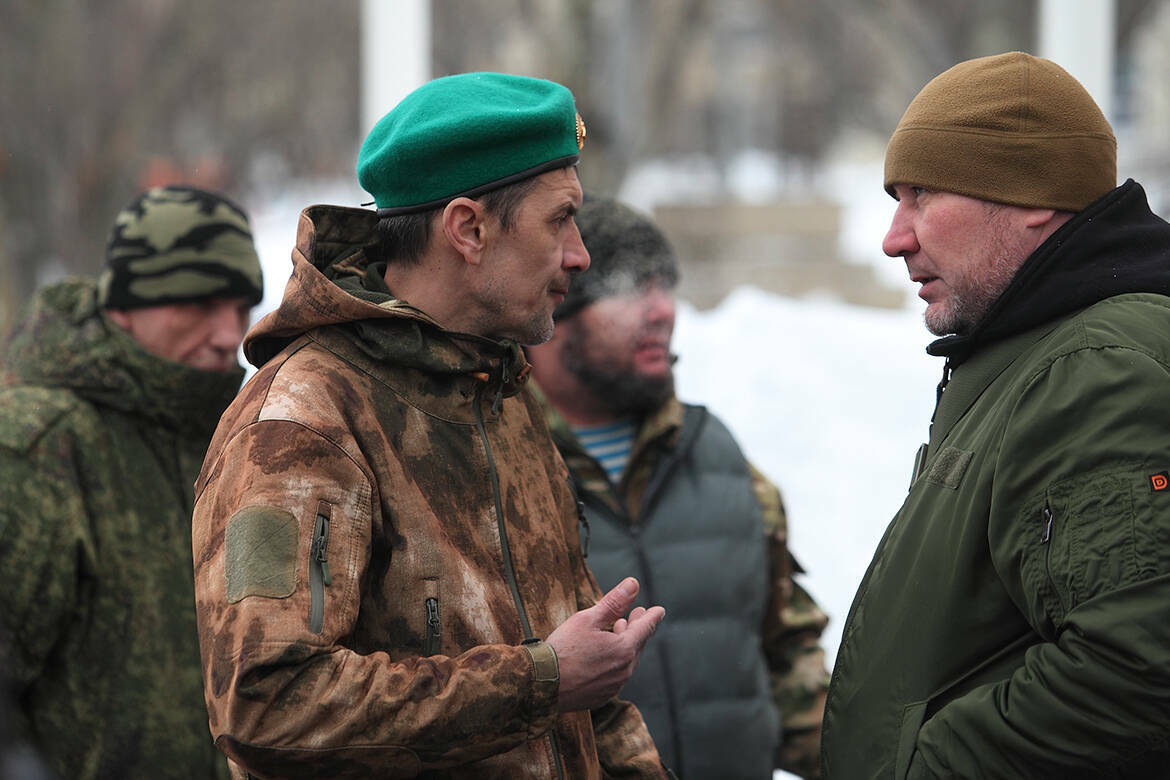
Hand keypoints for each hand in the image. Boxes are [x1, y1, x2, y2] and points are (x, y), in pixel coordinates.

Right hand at [546, 577, 664, 712]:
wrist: (541, 685)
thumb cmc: (563, 649)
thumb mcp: (588, 619)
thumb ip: (614, 602)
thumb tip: (633, 584)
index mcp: (624, 650)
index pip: (646, 628)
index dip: (653, 617)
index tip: (659, 610)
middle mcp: (624, 671)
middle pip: (636, 645)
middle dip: (637, 628)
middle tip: (636, 615)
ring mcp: (614, 686)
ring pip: (626, 662)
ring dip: (625, 645)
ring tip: (617, 631)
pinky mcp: (602, 697)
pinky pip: (614, 676)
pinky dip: (614, 662)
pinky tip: (602, 656)